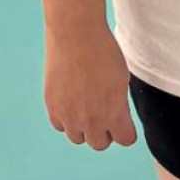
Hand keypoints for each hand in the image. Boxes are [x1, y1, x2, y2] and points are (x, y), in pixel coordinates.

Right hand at [44, 24, 138, 151]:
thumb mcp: (121, 80)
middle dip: (105, 132)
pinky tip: (71, 103)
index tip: (124, 123)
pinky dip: (66, 119)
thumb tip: (116, 117)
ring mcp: (69, 115)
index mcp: (114, 114)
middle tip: (104, 113)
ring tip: (86, 107)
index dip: (126, 131)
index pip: (125, 140)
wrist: (76, 35)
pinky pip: (60, 126)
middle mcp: (91, 120)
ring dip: (84, 128)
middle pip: (100, 144)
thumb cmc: (103, 52)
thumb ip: (119, 105)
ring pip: (78, 138)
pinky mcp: (52, 107)